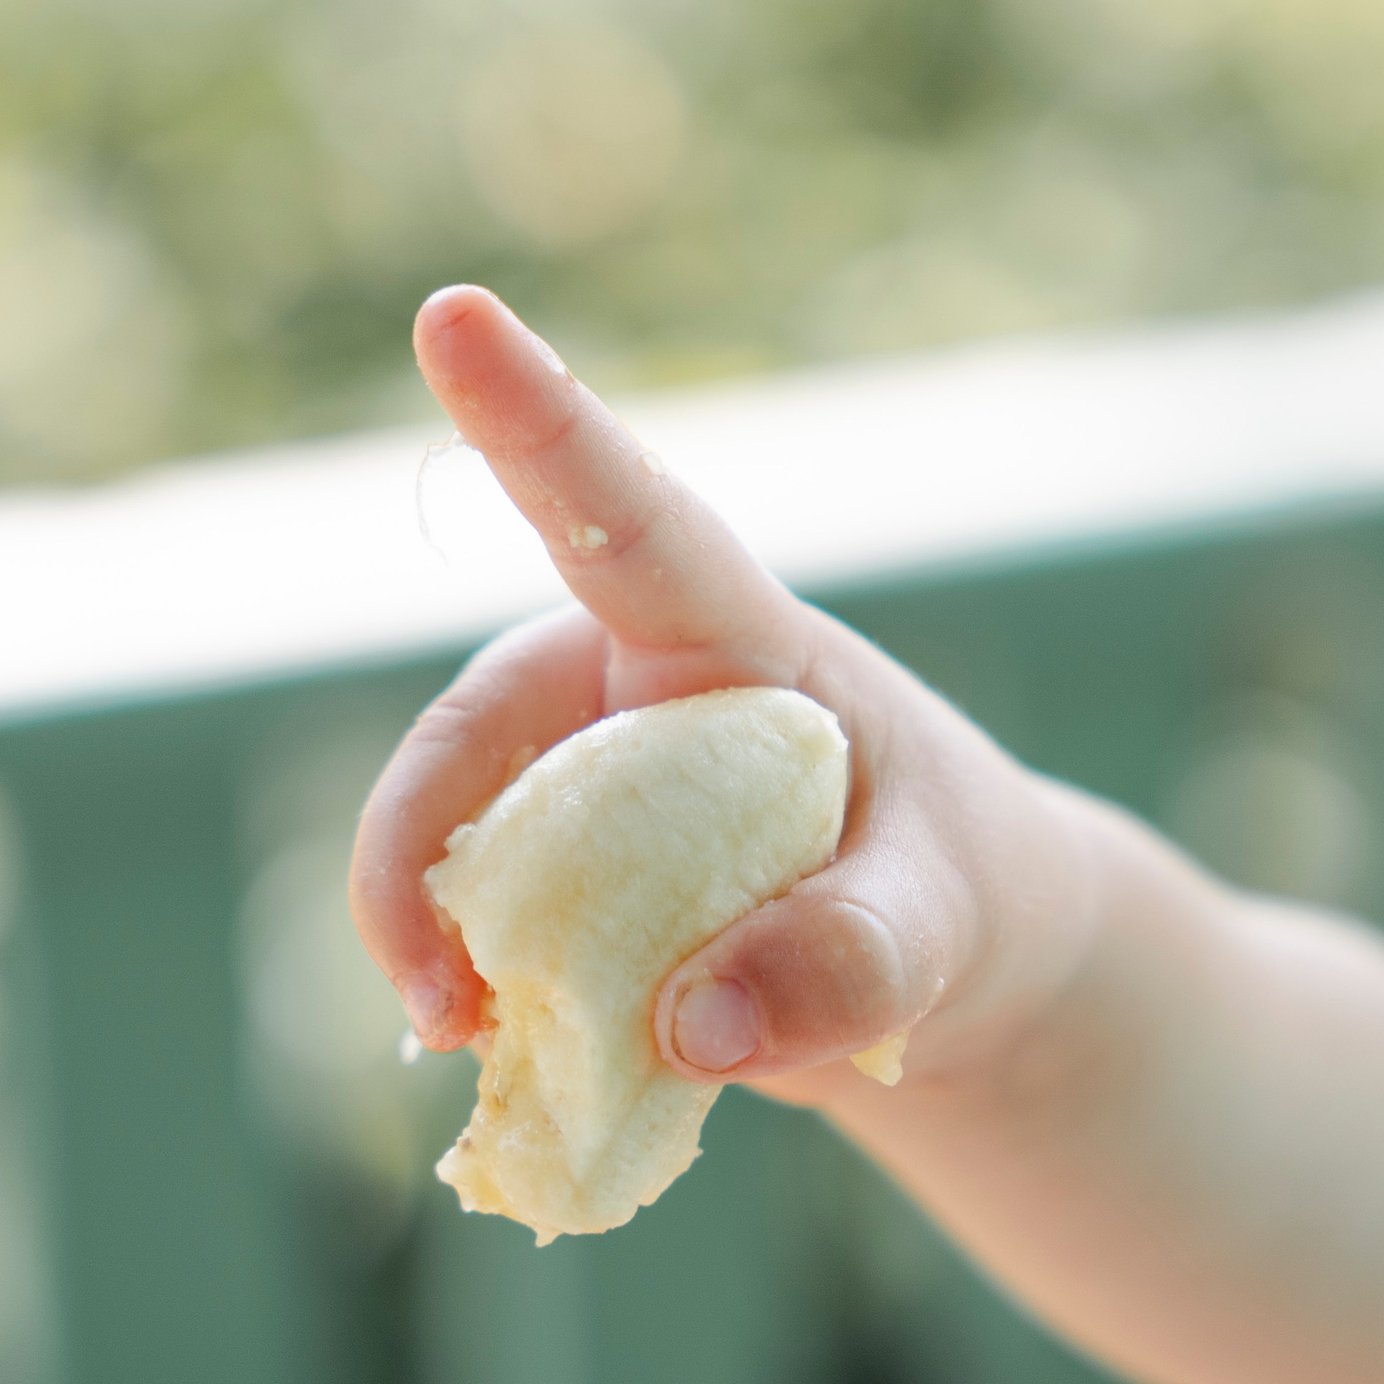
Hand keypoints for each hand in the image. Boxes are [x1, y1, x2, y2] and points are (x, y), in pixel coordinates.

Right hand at [348, 286, 1104, 1110]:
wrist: (947, 981)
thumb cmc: (962, 892)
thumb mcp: (950, 926)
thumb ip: (851, 964)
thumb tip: (689, 1025)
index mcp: (738, 643)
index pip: (631, 519)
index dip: (539, 424)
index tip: (454, 315)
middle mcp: (634, 694)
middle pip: (477, 732)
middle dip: (421, 853)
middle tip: (442, 1007)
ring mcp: (587, 793)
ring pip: (452, 841)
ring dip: (438, 945)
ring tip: (481, 1052)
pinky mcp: (563, 885)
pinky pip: (475, 929)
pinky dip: (475, 1002)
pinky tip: (504, 1068)